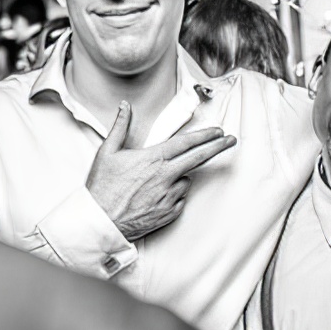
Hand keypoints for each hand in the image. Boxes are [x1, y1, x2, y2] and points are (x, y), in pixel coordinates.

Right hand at [87, 101, 236, 240]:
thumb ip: (120, 126)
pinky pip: (180, 199)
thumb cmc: (102, 188)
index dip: (205, 135)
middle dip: (217, 147)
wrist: (100, 222)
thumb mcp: (107, 152)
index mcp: (153, 159)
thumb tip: (125, 107)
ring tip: (155, 182)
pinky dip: (174, 194)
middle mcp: (165, 176)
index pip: (186, 143)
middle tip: (230, 140)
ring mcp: (169, 196)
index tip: (218, 131)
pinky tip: (156, 195)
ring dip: (180, 176)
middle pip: (199, 158)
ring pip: (186, 180)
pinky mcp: (169, 213)